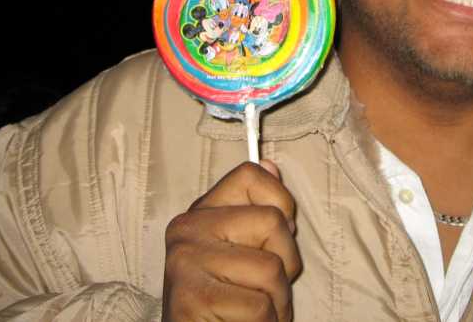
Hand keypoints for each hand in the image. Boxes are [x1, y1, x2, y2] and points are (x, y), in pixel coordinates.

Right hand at [162, 160, 301, 320]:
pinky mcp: (190, 299)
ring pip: (272, 269)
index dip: (280, 202)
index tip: (275, 237)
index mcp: (201, 212)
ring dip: (278, 301)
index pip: (250, 175)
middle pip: (273, 221)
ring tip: (255, 310)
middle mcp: (187, 229)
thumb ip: (257, 211)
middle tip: (266, 287)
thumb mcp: (243, 251)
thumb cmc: (228, 301)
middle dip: (287, 263)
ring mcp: (185, 262)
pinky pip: (260, 307)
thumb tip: (271, 165)